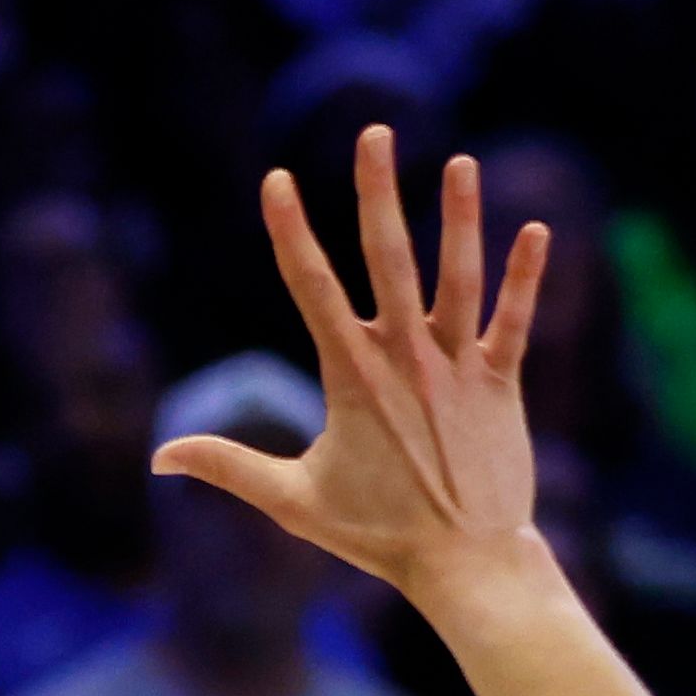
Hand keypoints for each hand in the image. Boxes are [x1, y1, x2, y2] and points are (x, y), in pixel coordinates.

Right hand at [161, 127, 557, 610]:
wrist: (466, 564)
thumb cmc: (377, 536)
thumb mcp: (293, 502)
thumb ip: (229, 467)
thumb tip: (159, 457)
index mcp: (352, 377)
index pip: (313, 288)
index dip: (292, 231)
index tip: (276, 179)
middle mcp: (407, 359)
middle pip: (389, 258)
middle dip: (377, 191)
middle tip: (375, 131)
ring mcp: (459, 367)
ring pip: (458, 277)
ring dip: (460, 217)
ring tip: (460, 163)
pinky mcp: (503, 384)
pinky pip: (516, 320)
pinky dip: (526, 277)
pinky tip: (537, 230)